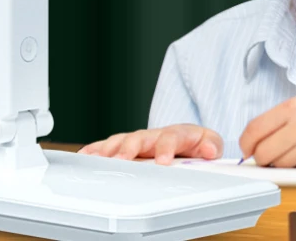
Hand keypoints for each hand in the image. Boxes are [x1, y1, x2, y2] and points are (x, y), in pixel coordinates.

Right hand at [77, 124, 223, 165]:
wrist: (188, 139)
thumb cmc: (196, 144)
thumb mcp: (209, 144)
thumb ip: (210, 146)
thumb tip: (208, 150)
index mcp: (177, 134)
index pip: (171, 137)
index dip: (166, 148)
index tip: (162, 161)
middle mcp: (154, 135)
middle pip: (140, 138)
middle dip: (129, 148)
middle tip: (121, 161)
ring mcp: (138, 139)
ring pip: (121, 141)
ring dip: (109, 150)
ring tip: (97, 161)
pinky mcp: (125, 145)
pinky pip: (108, 146)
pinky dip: (95, 150)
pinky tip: (84, 157)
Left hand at [239, 96, 295, 169]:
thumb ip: (285, 120)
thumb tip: (259, 140)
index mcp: (295, 106)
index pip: (255, 129)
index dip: (247, 144)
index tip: (248, 150)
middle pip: (262, 152)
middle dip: (262, 159)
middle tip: (271, 157)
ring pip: (279, 166)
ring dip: (282, 166)